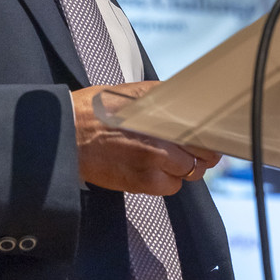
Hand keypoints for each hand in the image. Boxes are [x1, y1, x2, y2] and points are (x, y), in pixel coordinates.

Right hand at [71, 81, 222, 194]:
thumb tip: (191, 103)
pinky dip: (169, 181)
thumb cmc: (96, 111)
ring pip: (190, 172)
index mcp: (161, 111)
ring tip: (170, 158)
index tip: (213, 135)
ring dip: (186, 167)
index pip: (203, 128)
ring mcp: (152, 161)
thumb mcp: (133, 93)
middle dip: (204, 152)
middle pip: (203, 152)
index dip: (211, 134)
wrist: (66, 136)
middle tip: (198, 149)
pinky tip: (155, 170)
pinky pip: (171, 186)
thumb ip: (165, 97)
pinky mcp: (141, 182)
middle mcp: (161, 136)